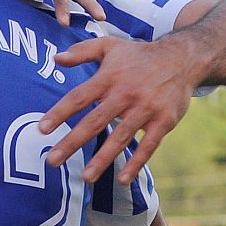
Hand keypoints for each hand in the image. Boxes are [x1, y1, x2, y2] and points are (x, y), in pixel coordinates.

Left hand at [40, 36, 203, 182]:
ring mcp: (146, 108)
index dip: (60, 113)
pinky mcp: (164, 121)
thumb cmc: (139, 55)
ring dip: (102, 159)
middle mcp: (126, 94)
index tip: (42, 129)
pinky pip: (149, 145)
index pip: (79, 97)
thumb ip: (82, 52)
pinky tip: (123, 179)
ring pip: (120, 137)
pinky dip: (137, 162)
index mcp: (109, 77)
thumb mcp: (110, 47)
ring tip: (85, 177)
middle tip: (52, 161)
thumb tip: (55, 59)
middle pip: (95, 121)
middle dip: (72, 142)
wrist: (182, 58)